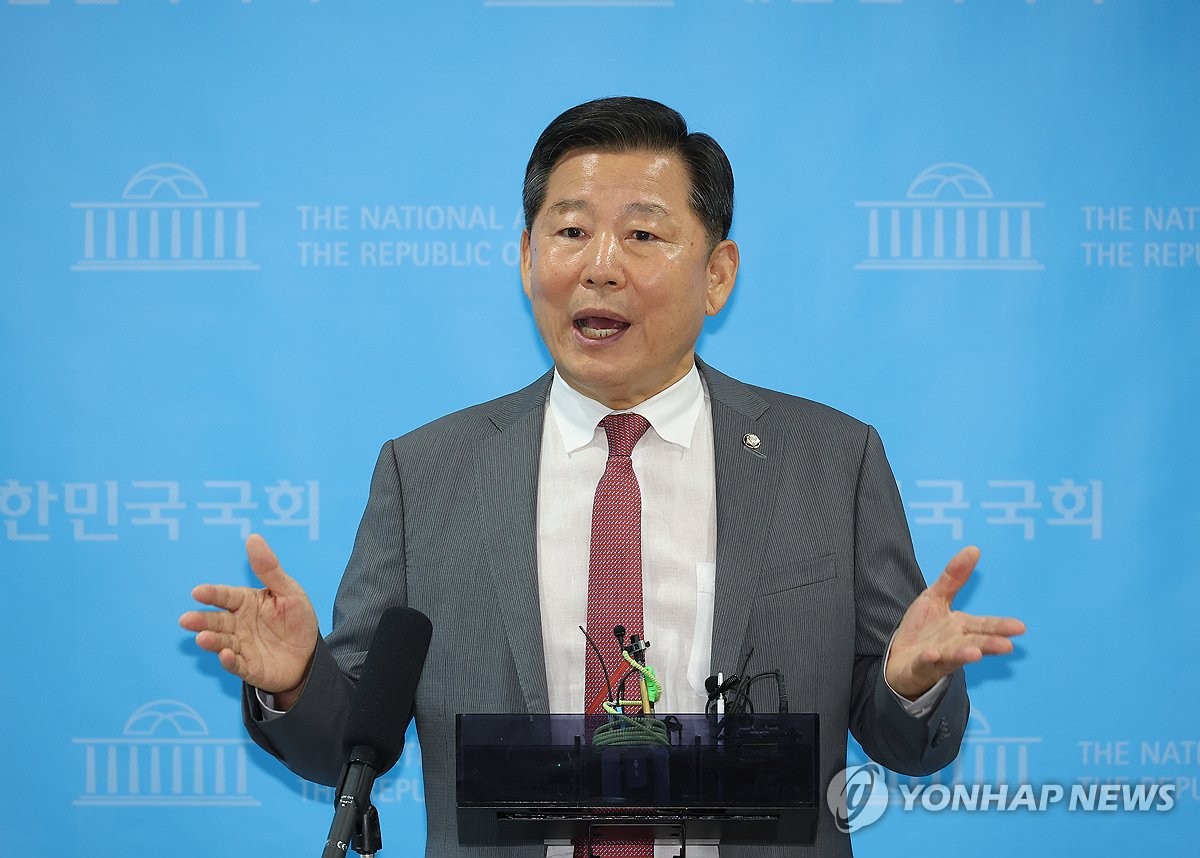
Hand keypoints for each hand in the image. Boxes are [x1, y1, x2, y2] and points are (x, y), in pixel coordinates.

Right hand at [180, 533, 318, 701]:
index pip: (226, 596)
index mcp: (246, 603)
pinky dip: (229, 661)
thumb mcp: (289, 591)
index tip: (198, 592)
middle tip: (186, 620)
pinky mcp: (249, 667)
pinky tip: (225, 656)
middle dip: (201, 620)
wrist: (309, 656)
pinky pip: (237, 664)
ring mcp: (242, 647)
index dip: (212, 594)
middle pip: (217, 621)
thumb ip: (269, 569)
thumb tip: (253, 538)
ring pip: (222, 643)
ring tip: (202, 638)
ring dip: (211, 641)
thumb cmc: (296, 620)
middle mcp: (239, 624)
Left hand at [885, 546, 1024, 699]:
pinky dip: (929, 660)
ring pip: (954, 656)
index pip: (984, 626)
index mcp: (961, 627)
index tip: (1020, 627)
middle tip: (1007, 646)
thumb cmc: (923, 630)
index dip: (1000, 626)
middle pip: (975, 643)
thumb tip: (974, 549)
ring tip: (975, 653)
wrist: (899, 659)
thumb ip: (953, 577)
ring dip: (964, 655)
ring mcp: (938, 657)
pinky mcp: (919, 667)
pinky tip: (932, 655)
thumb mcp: (935, 598)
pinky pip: (925, 664)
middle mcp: (954, 644)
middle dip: (990, 644)